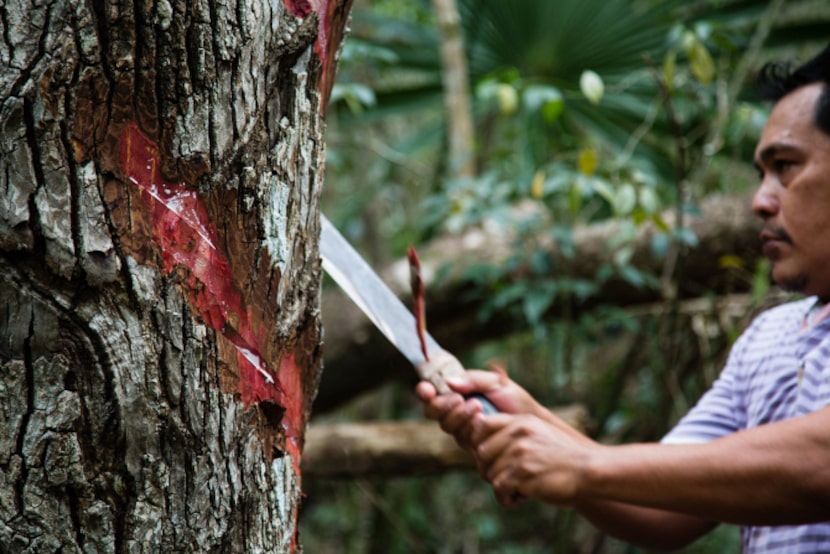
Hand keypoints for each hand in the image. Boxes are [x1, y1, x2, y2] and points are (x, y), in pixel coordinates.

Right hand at [414, 354, 546, 448]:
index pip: (431, 393)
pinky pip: (461, 439)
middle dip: (443, 405)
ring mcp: (462, 430)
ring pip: (446, 426)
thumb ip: (473, 379)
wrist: (534, 425)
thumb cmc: (516, 401)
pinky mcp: (472, 446)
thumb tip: (449, 383)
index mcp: (458, 394)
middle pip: (432, 412)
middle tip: (459, 399)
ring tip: (479, 406)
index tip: (426, 389)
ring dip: (459, 415)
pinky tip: (483, 420)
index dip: (424, 391)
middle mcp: (456, 413)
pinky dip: (469, 427)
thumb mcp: (497, 382)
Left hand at [472, 412, 596, 506]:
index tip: (489, 458)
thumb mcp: (539, 432)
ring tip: (516, 491)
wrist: (589, 470)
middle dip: (488, 469)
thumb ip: (514, 433)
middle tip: (504, 480)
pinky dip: (506, 499)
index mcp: (521, 421)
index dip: (479, 443)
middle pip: (480, 452)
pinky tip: (518, 499)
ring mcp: (520, 452)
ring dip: (500, 487)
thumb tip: (481, 444)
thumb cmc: (563, 457)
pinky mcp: (523, 472)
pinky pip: (499, 488)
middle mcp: (518, 433)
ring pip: (488, 473)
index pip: (482, 425)